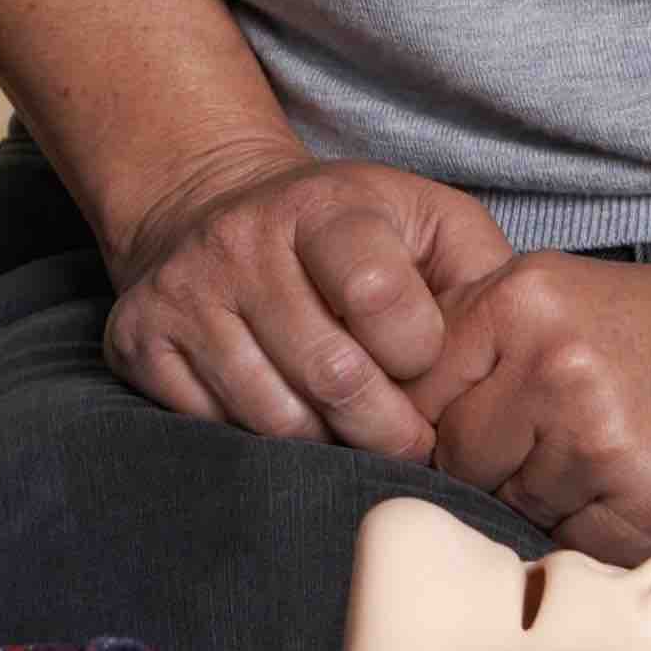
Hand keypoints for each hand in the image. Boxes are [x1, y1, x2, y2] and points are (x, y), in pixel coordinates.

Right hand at [102, 143, 517, 458]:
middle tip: (405, 440)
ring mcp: (184, 292)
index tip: (422, 362)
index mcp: (325, 206)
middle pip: (331, 376)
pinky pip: (213, 430)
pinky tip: (283, 414)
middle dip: (386, 428)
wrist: (210, 207)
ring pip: (272, 418)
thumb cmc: (350, 236)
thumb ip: (479, 276)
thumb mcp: (426, 222)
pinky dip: (259, 444)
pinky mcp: (138, 340)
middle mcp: (241, 240)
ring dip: (326, 444)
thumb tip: (511, 352)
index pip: (380, 297)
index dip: (417, 351)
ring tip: (348, 430)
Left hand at [405, 248, 650, 564]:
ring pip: (515, 510)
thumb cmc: (647, 325)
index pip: (416, 399)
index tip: (464, 425)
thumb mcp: (545, 291)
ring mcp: (606, 445)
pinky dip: (589, 530)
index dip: (434, 419)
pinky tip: (624, 487)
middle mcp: (557, 372)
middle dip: (488, 462)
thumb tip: (373, 415)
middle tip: (546, 440)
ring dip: (540, 499)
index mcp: (518, 306)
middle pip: (459, 462)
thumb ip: (460, 338)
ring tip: (597, 455)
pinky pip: (573, 547)